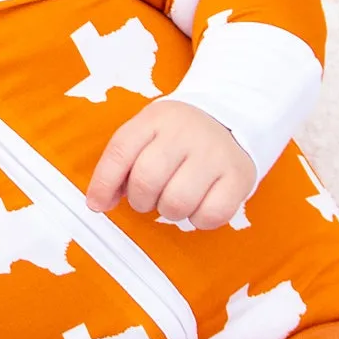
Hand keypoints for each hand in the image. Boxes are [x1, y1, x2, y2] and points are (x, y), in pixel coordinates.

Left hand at [86, 98, 254, 229]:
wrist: (229, 120)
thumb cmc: (178, 137)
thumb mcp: (146, 135)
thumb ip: (119, 164)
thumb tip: (100, 203)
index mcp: (156, 119)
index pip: (120, 152)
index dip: (103, 184)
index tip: (98, 204)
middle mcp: (186, 132)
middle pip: (146, 181)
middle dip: (140, 200)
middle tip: (150, 197)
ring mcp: (215, 154)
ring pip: (176, 203)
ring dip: (169, 212)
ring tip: (175, 198)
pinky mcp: (239, 176)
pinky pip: (210, 215)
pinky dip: (198, 220)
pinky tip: (199, 205)